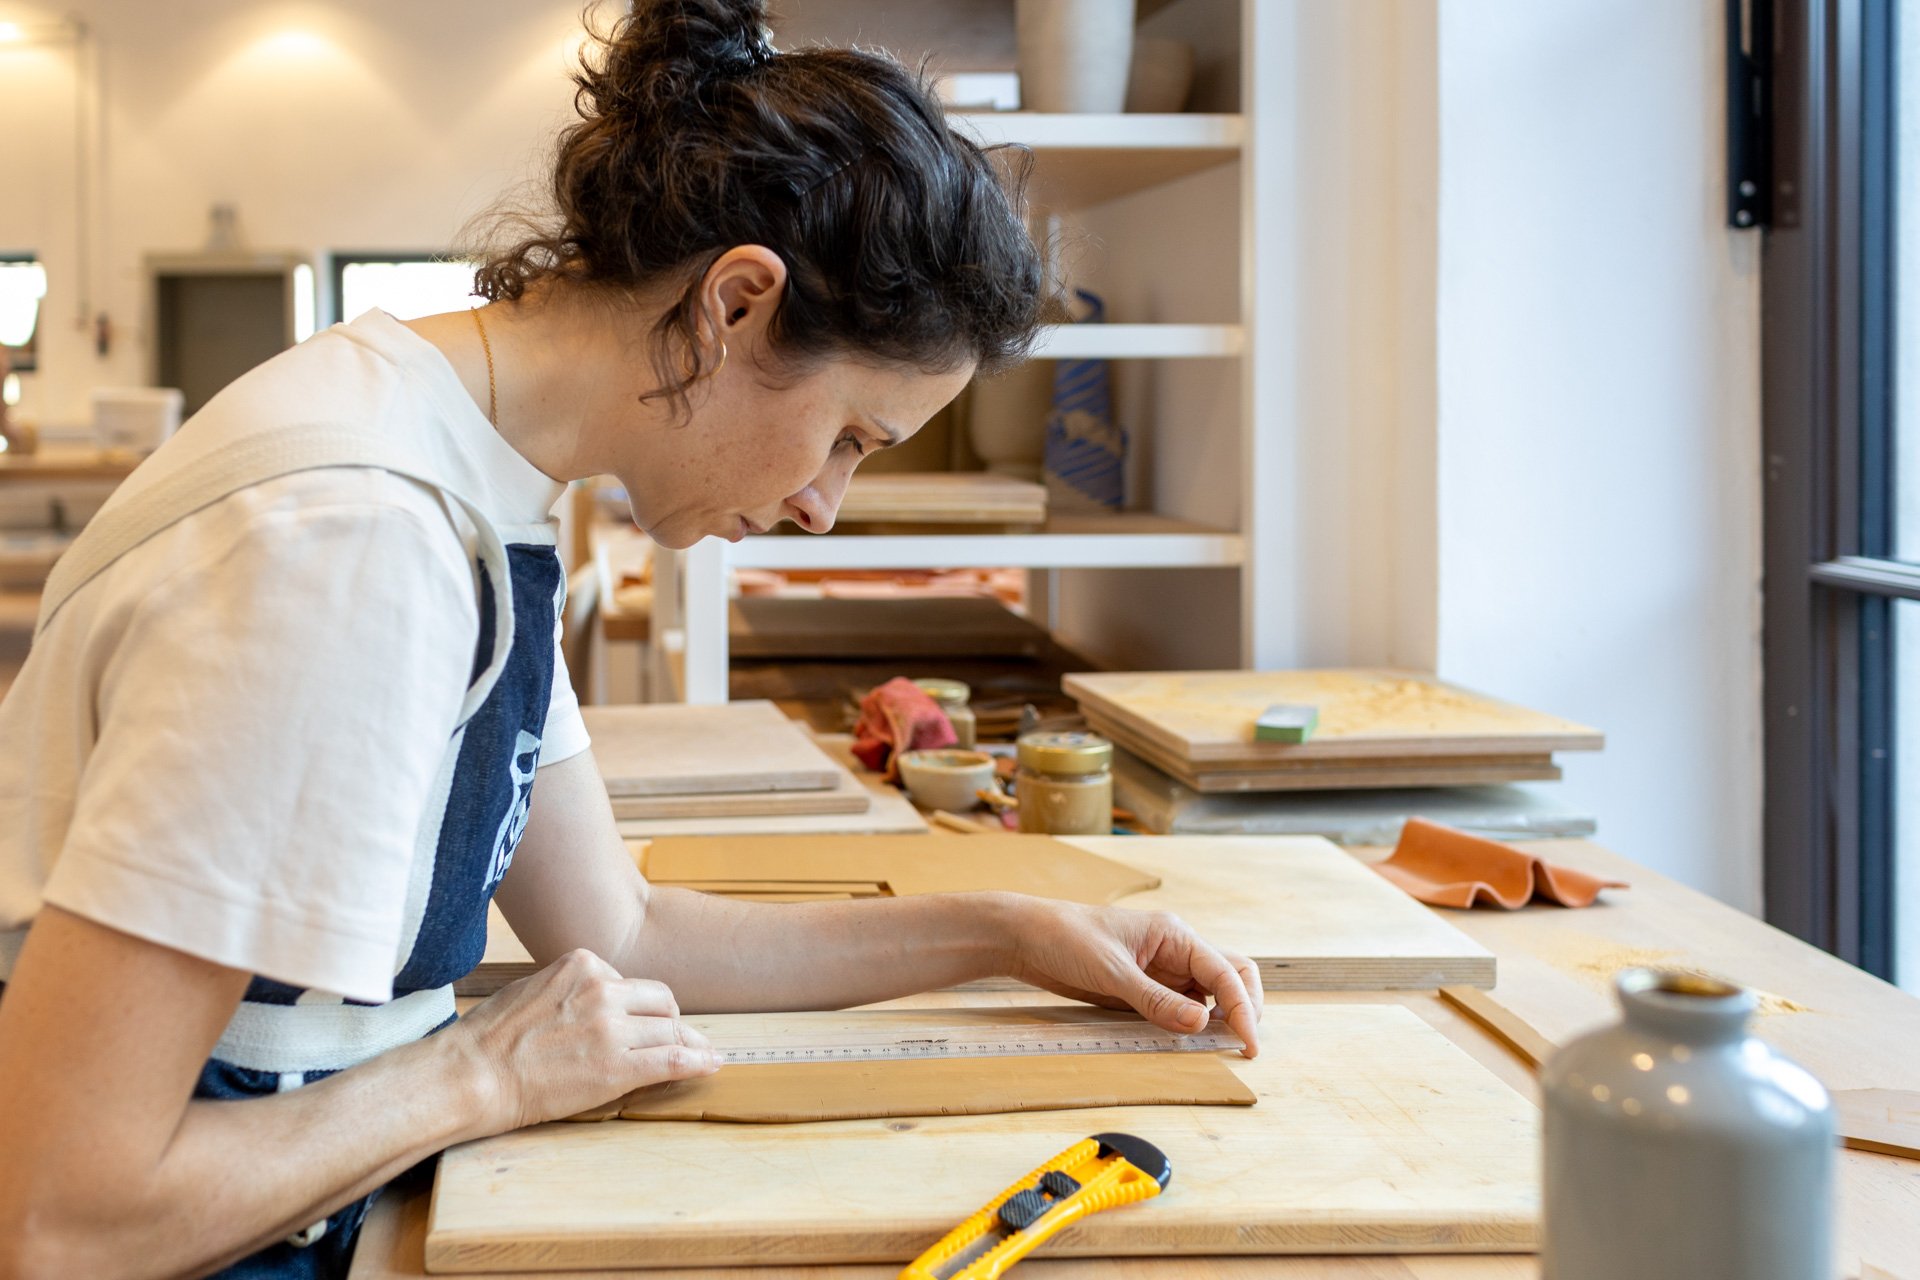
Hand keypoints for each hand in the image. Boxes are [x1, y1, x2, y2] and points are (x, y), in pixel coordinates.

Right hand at [445, 948, 718, 1130]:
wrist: (473, 1075)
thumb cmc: (492, 1037)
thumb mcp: (536, 987)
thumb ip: (574, 987)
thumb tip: (605, 996)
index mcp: (583, 964)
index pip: (631, 982)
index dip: (641, 1005)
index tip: (646, 1020)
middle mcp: (603, 990)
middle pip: (660, 1002)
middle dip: (669, 1020)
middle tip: (677, 1037)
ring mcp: (612, 1029)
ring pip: (669, 1031)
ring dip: (684, 1044)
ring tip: (700, 1053)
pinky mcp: (616, 1068)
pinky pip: (671, 1060)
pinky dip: (696, 1061)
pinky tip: (710, 1063)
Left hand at [1002, 899, 1263, 1056]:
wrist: (1026, 937)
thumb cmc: (1066, 937)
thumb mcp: (1111, 971)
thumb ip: (1156, 999)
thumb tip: (1201, 1024)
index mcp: (1175, 935)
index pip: (1227, 973)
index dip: (1243, 1009)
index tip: (1248, 1044)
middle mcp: (1175, 951)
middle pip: (1230, 979)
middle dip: (1244, 1010)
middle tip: (1242, 1046)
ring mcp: (1160, 970)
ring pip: (1207, 996)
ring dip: (1218, 1021)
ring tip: (1219, 1050)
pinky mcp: (1143, 988)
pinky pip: (1178, 1008)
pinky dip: (1188, 1026)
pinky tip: (1185, 1043)